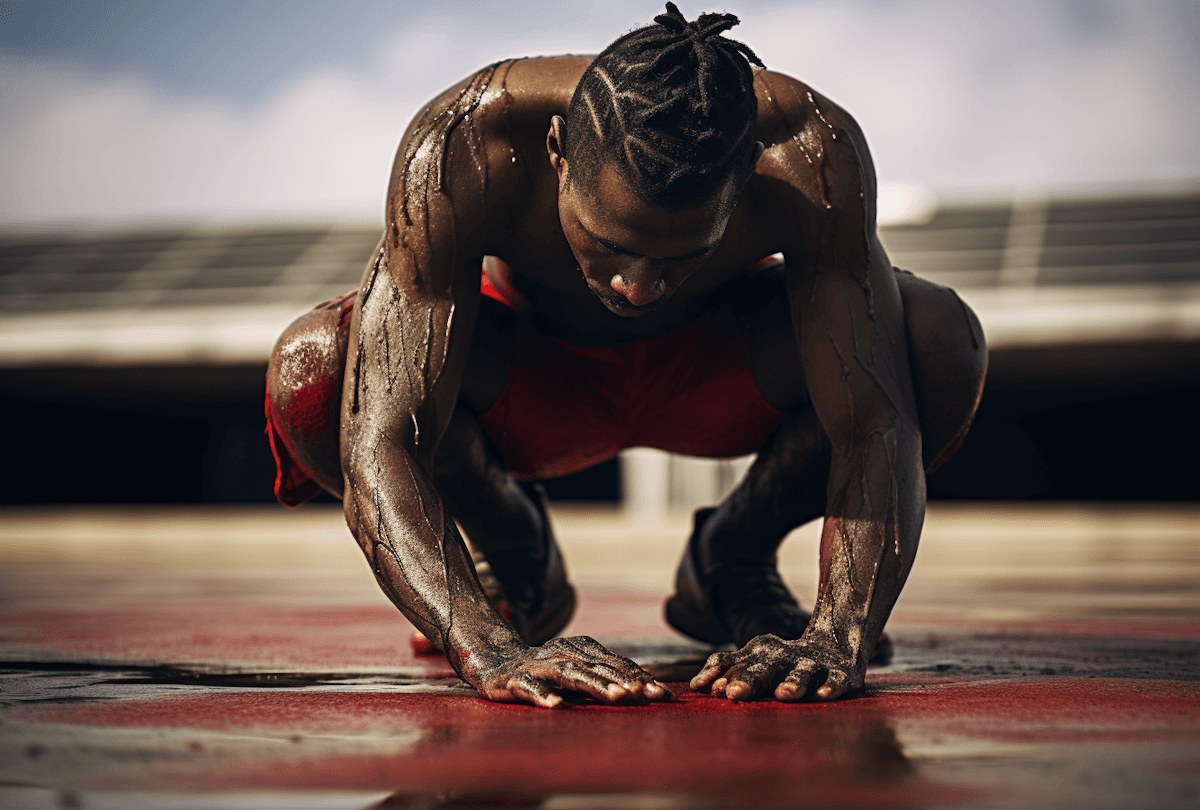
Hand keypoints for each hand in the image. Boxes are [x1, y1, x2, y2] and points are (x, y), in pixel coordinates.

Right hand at [476, 635, 672, 707]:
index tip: (664, 695)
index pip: (616, 664)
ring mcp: (539, 666)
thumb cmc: (543, 669)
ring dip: (596, 686)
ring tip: (618, 698)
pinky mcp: (514, 679)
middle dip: (627, 682)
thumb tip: (645, 690)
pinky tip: (557, 706)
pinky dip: (544, 695)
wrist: (492, 660)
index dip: (640, 678)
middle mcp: (563, 654)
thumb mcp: (576, 670)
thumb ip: (605, 676)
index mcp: (581, 651)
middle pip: (599, 668)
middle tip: (649, 696)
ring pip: (571, 674)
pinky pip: (530, 687)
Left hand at [691, 633, 864, 701]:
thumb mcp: (757, 661)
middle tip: (734, 694)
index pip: (736, 661)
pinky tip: (823, 695)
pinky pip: (836, 679)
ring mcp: (813, 664)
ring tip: (782, 695)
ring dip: (792, 683)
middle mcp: (784, 656)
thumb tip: (697, 686)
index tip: (709, 689)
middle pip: (765, 667)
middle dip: (749, 680)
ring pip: (802, 673)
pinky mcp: (841, 672)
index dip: (722, 673)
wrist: (834, 645)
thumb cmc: (784, 662)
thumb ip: (729, 671)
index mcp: (760, 652)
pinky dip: (831, 686)